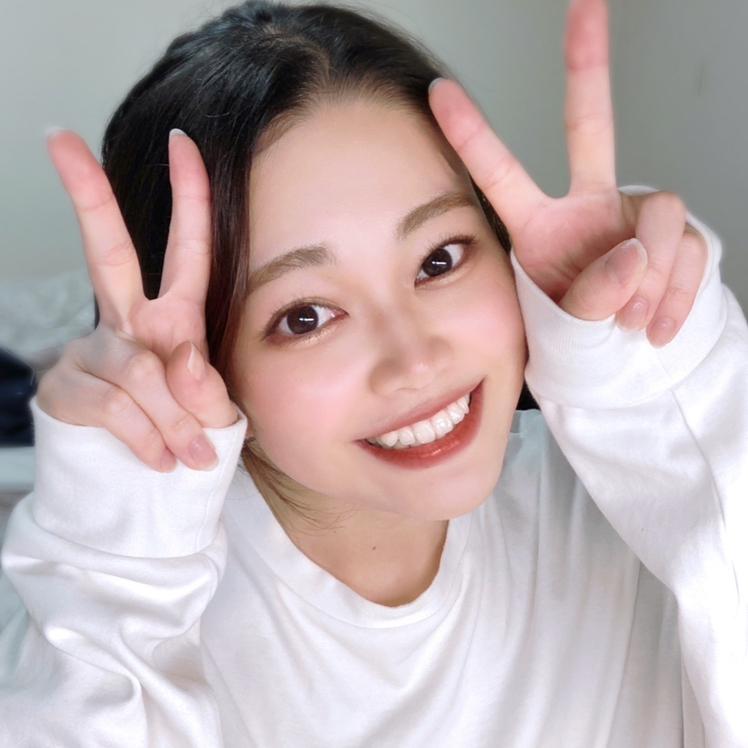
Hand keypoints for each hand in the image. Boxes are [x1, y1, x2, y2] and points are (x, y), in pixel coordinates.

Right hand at [36, 129, 237, 471]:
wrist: (147, 484)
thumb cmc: (187, 432)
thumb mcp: (212, 408)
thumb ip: (204, 386)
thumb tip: (179, 362)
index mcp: (173, 317)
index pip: (185, 249)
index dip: (189, 198)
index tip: (184, 142)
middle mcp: (126, 321)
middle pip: (108, 252)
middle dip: (89, 195)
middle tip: (59, 138)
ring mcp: (91, 351)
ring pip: (139, 369)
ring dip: (174, 419)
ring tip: (191, 453)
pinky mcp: (64, 388)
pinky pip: (117, 407)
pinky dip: (149, 438)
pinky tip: (160, 459)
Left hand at [428, 0, 707, 347]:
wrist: (625, 362)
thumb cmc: (579, 342)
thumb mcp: (565, 332)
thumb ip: (588, 300)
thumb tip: (634, 256)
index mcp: (540, 227)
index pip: (503, 175)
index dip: (473, 135)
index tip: (437, 91)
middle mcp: (588, 206)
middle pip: (591, 125)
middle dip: (588, 64)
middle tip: (586, 2)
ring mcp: (635, 216)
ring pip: (662, 214)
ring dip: (652, 277)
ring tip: (631, 323)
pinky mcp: (679, 234)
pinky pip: (693, 249)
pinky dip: (678, 295)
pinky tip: (657, 327)